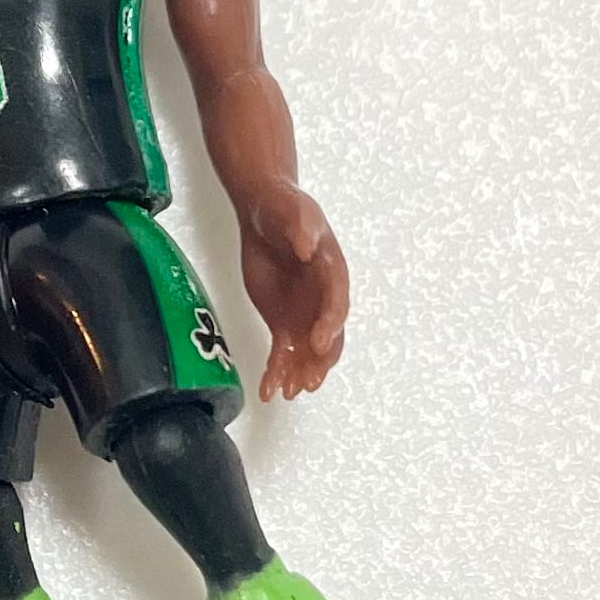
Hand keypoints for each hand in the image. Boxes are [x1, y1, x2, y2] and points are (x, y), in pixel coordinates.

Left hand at [237, 183, 347, 400]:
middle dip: (320, 361)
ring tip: (290, 390)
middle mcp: (322, 299)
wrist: (263, 213)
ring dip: (300, 373)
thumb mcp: (293, 210)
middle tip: (308, 379)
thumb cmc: (284, 208)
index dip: (330, 324)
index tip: (319, 340)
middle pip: (328, 337)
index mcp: (332, 272)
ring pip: (308, 353)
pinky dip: (277, 372)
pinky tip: (269, 390)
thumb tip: (306, 245)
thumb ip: (302, 227)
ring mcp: (304, 314)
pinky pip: (283, 354)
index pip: (336, 303)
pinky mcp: (283, 323)